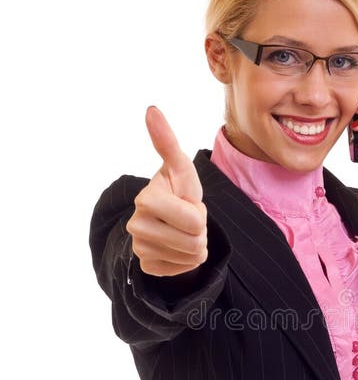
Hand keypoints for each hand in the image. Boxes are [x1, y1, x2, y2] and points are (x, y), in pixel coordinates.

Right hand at [125, 106, 207, 275]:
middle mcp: (136, 225)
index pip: (193, 220)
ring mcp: (139, 249)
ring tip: (183, 232)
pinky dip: (186, 261)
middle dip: (199, 230)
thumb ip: (167, 141)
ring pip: (191, 258)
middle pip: (195, 242)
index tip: (186, 204)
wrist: (169, 220)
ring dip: (195, 245)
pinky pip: (182, 270)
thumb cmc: (178, 190)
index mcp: (146, 200)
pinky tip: (176, 247)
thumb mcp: (181, 168)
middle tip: (187, 220)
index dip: (198, 213)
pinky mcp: (147, 267)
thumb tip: (151, 109)